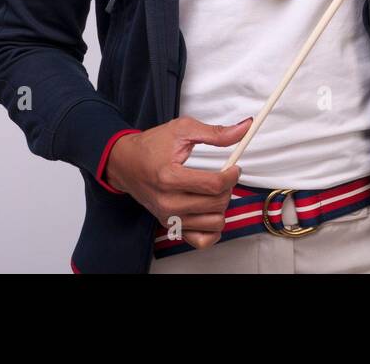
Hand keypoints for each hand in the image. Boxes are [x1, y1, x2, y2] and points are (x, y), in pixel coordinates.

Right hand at [103, 115, 253, 249]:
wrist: (125, 163)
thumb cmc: (151, 146)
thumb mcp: (183, 130)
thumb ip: (215, 133)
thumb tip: (244, 129)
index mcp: (170, 177)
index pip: (214, 185)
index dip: (231, 176)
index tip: (234, 168)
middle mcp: (168, 203)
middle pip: (217, 204)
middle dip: (227, 188)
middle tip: (222, 176)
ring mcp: (169, 218)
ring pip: (214, 223)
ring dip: (221, 207)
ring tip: (213, 192)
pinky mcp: (170, 227)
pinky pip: (201, 241)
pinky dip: (212, 229)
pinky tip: (210, 212)